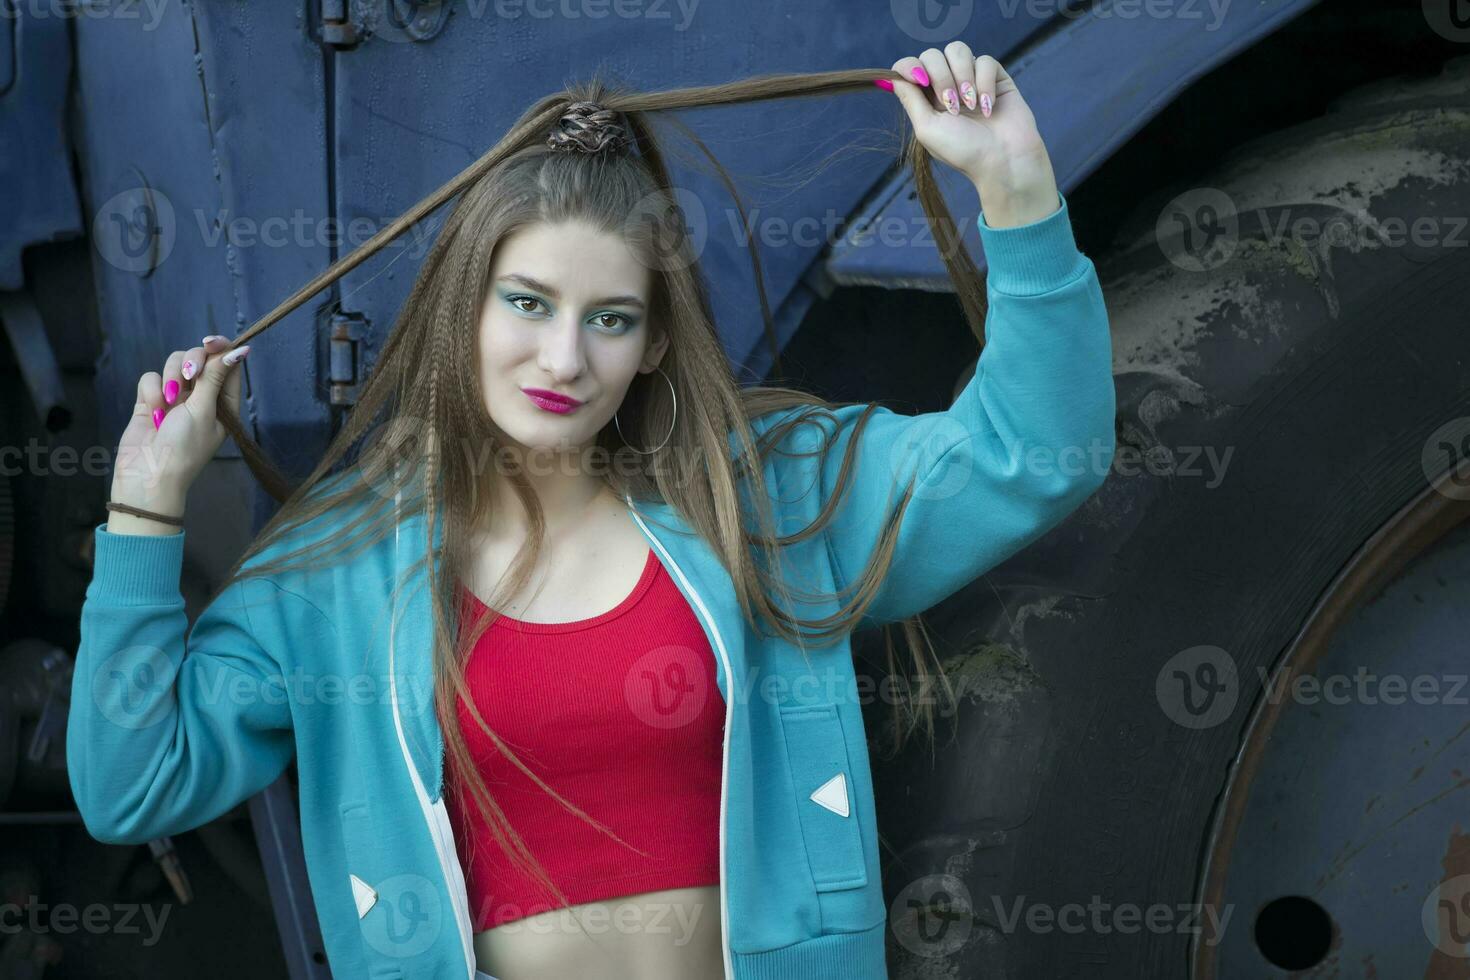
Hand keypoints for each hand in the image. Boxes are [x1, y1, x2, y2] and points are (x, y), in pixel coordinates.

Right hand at [110, 335, 250, 513]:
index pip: (227, 364)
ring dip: (170, 378)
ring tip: (167, 403)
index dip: (220, 347)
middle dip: (191, 362)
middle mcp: (202, 397)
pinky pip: (151, 377)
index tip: (209, 342)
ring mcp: (176, 398)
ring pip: (174, 363)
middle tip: (188, 374)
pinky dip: (151, 390)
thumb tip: (239, 349)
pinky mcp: (151, 400)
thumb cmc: (183, 448)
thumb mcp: (204, 410)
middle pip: (199, 357)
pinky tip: (152, 411)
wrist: (147, 475)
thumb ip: (215, 376)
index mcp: (224, 402)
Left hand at [879, 41, 1058, 225]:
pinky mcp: (995, 76)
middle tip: (952, 106)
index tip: (920, 81)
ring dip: (963, 76)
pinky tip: (988, 106)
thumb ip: (910, 100)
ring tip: (971, 106)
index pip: (909, 66)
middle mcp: (946, 85)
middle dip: (941, 77)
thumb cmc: (963, 150)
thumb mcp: (927, 129)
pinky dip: (985, 82)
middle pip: (932, 54)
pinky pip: (985, 60)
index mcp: (926, 99)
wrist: (1002, 159)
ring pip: (958, 50)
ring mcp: (971, 79)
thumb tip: (892, 77)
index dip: (910, 67)